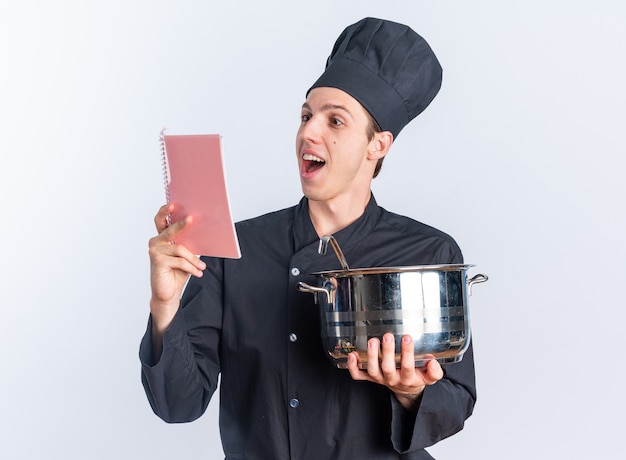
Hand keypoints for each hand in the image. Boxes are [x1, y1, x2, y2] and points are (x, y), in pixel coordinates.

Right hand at [148, 203, 205, 336]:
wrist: (169, 294)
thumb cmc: (177, 273)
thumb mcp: (185, 256)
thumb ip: (188, 243)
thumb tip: (202, 231)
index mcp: (162, 238)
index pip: (161, 220)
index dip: (165, 211)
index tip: (173, 204)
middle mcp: (156, 242)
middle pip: (170, 230)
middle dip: (181, 225)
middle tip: (191, 219)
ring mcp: (155, 252)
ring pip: (180, 249)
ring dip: (194, 260)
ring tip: (201, 268)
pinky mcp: (157, 262)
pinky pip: (180, 261)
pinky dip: (191, 267)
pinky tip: (198, 273)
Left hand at [346, 333, 443, 410]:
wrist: (405, 389)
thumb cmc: (417, 377)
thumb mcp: (429, 377)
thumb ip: (434, 371)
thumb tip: (434, 363)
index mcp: (408, 378)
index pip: (408, 367)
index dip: (407, 353)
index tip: (407, 337)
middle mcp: (392, 379)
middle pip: (388, 368)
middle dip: (387, 352)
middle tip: (388, 337)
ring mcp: (380, 379)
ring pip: (373, 371)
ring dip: (371, 356)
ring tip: (372, 341)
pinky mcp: (370, 377)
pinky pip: (359, 375)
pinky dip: (353, 367)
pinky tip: (352, 354)